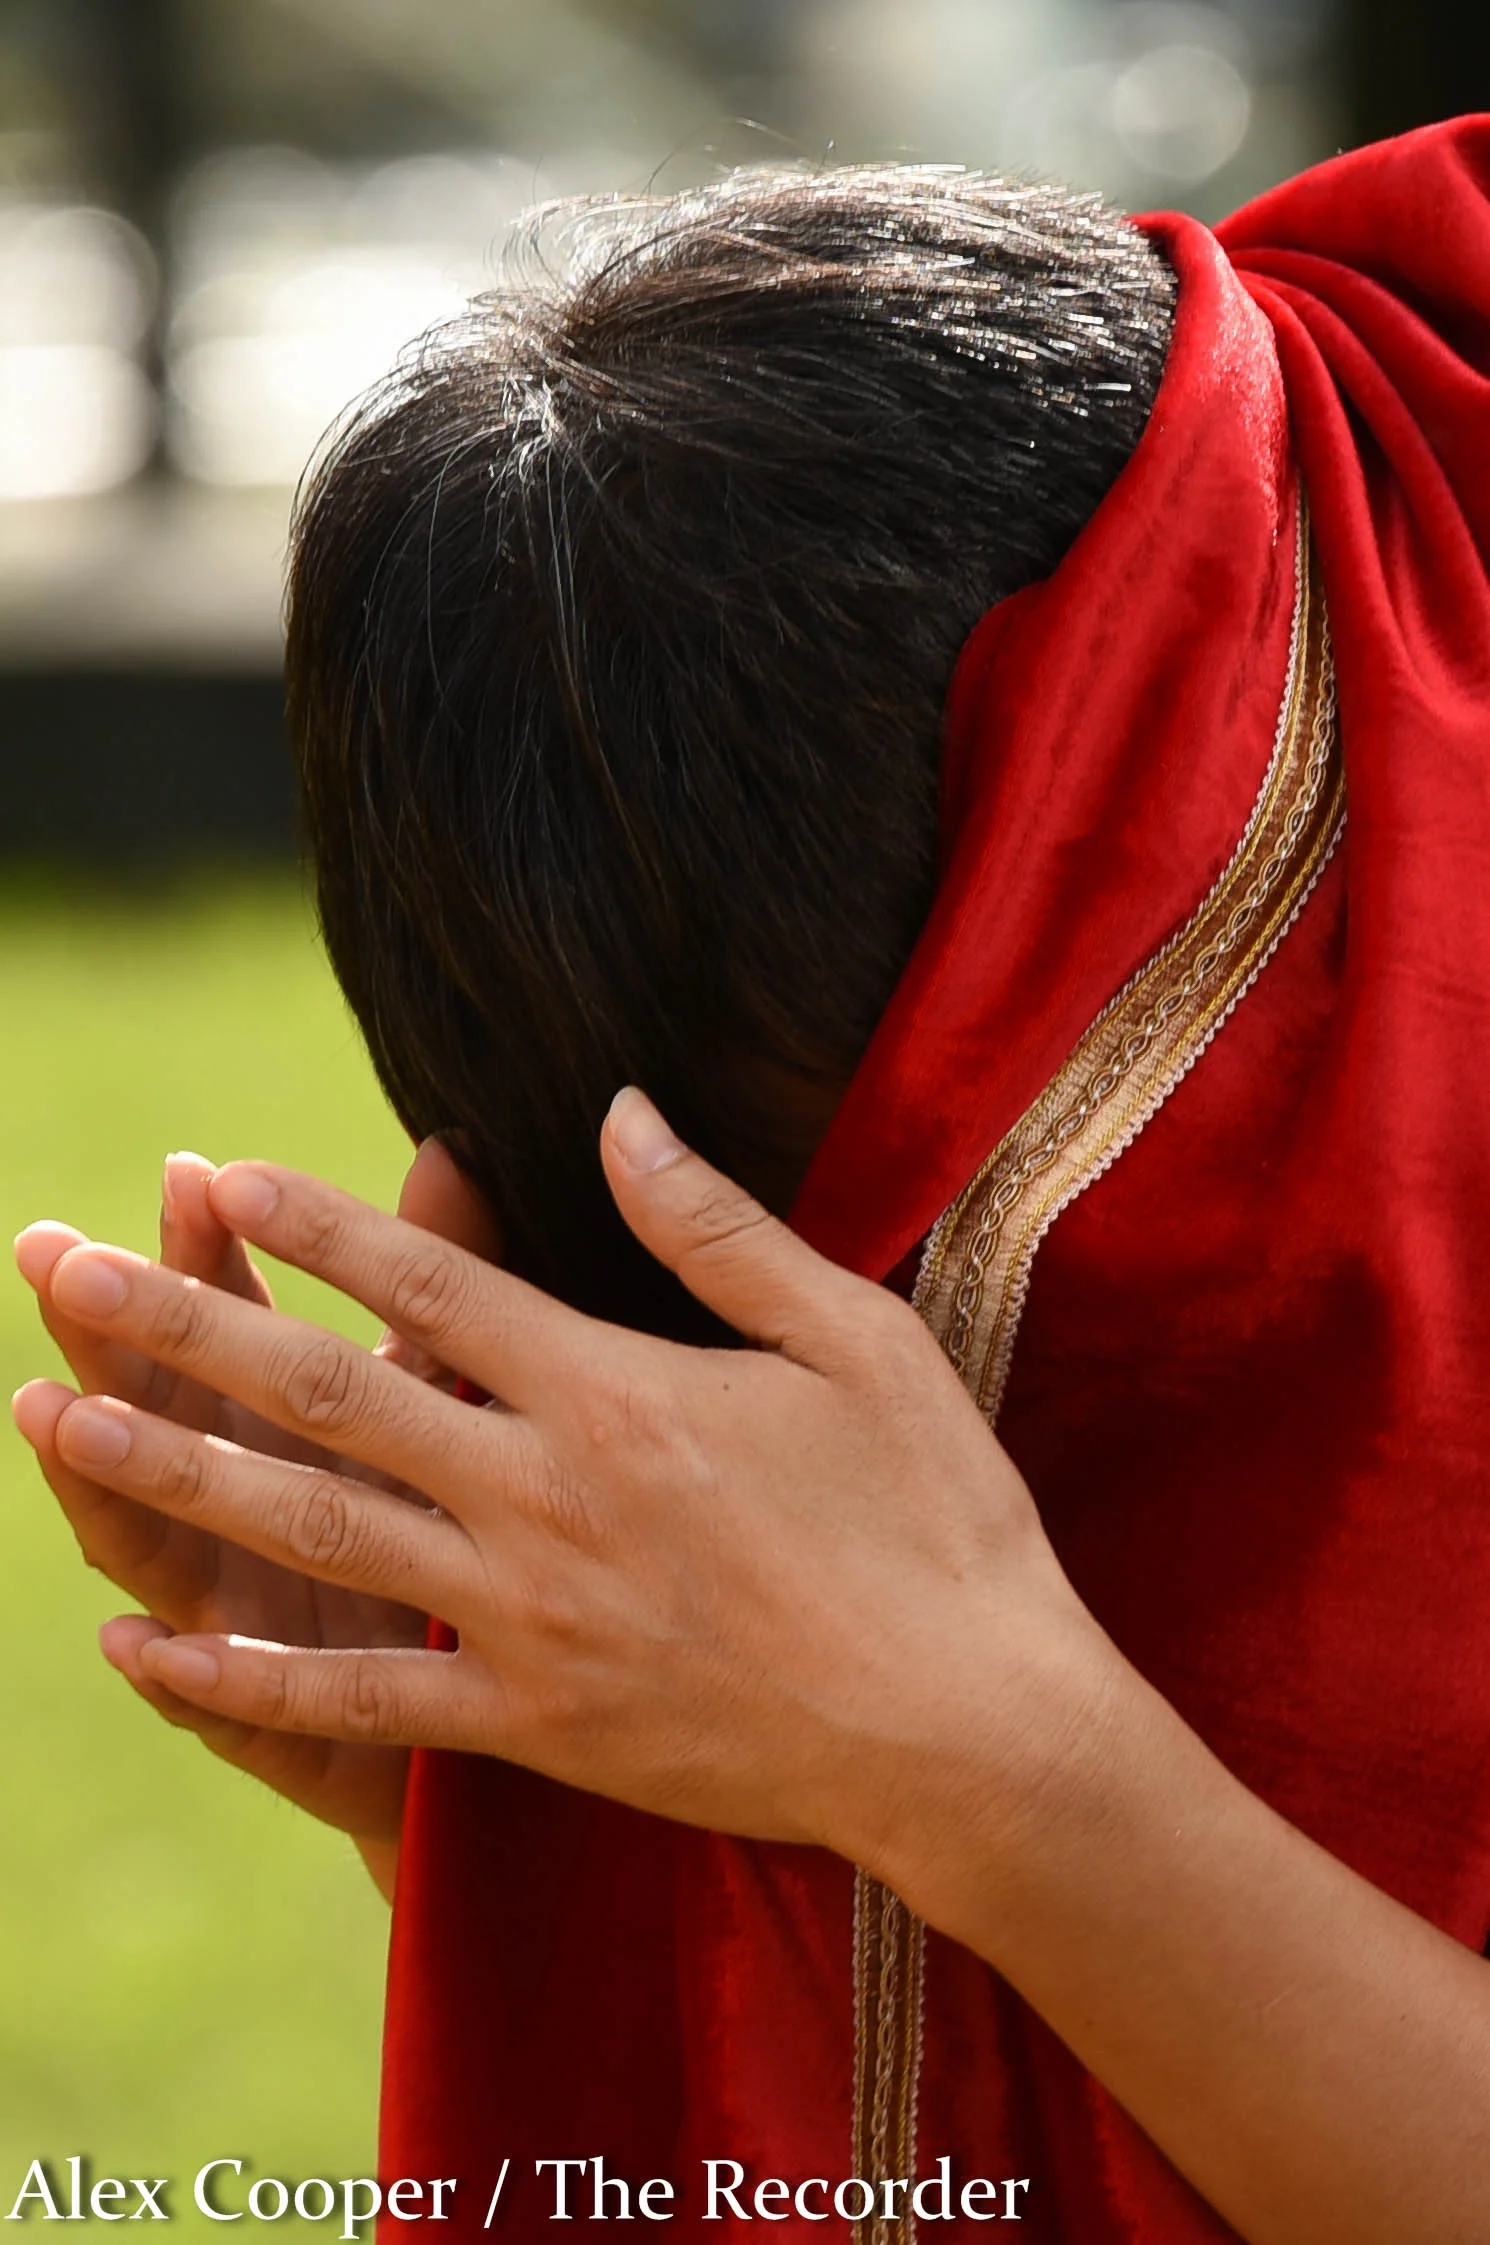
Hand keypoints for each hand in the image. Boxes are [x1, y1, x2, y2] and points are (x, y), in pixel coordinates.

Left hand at [11, 1090, 1108, 1882]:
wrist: (971, 1734)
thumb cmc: (935, 1522)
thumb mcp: (857, 1340)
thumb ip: (718, 1229)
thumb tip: (617, 1110)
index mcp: (615, 1392)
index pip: (427, 1286)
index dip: (312, 1223)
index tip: (210, 1174)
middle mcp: (544, 1497)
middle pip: (326, 1397)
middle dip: (180, 1328)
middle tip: (60, 1271)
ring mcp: (526, 1618)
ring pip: (311, 1532)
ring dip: (168, 1476)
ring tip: (54, 1426)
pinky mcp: (532, 1723)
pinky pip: (355, 1700)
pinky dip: (238, 1678)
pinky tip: (139, 1647)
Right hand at [13, 1142, 498, 1865]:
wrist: (536, 1691)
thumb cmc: (473, 1525)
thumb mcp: (459, 1395)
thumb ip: (450, 1282)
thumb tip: (453, 1149)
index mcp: (300, 1419)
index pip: (240, 1313)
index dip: (212, 1246)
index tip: (194, 1171)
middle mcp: (255, 1503)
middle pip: (168, 1408)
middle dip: (110, 1333)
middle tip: (53, 1255)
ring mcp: (253, 1611)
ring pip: (162, 1543)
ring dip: (99, 1478)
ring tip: (48, 1413)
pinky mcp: (289, 1722)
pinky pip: (226, 1705)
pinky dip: (174, 1674)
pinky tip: (130, 1639)